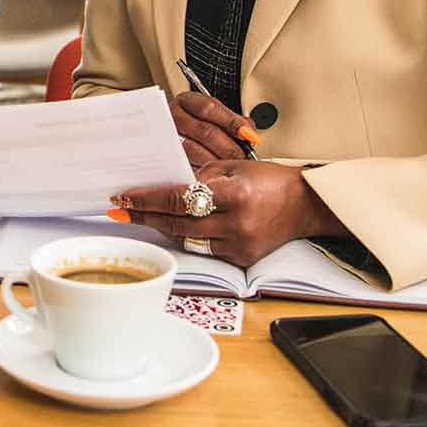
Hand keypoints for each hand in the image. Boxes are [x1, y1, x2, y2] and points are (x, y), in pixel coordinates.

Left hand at [111, 161, 348, 266]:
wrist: (306, 205)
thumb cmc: (270, 179)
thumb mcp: (232, 167)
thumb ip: (198, 175)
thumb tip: (162, 180)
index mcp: (234, 195)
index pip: (179, 197)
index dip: (147, 198)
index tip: (124, 196)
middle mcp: (236, 224)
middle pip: (177, 222)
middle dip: (145, 215)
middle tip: (120, 209)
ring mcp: (239, 245)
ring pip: (187, 239)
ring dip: (162, 226)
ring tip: (140, 216)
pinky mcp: (242, 259)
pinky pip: (205, 249)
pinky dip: (187, 236)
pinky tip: (172, 225)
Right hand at [170, 90, 259, 169]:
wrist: (183, 135)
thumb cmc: (205, 125)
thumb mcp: (219, 116)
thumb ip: (236, 122)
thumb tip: (250, 136)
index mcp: (187, 102)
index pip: (209, 108)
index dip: (231, 121)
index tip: (248, 134)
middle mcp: (174, 116)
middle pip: (204, 130)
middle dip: (228, 146)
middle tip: (243, 156)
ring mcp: (169, 137)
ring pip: (194, 149)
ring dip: (217, 160)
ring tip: (231, 166)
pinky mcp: (170, 158)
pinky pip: (187, 165)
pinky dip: (205, 170)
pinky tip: (216, 172)